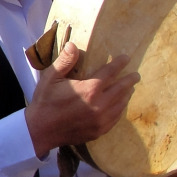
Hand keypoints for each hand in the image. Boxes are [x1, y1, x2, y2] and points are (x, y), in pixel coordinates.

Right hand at [24, 42, 137, 157]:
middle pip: (121, 89)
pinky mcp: (99, 131)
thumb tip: (73, 45)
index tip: (126, 58)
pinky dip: (120, 109)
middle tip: (136, 75)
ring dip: (126, 95)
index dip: (119, 64)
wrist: (41, 131)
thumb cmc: (45, 102)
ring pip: (120, 104)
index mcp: (89, 89)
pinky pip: (115, 118)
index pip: (110, 73)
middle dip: (129, 80)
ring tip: (129, 89)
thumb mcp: (50, 78)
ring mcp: (101, 120)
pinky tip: (119, 106)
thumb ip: (64, 61)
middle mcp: (99, 105)